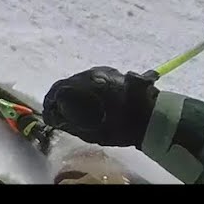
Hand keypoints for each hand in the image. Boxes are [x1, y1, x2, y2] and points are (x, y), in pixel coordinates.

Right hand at [42, 66, 158, 147]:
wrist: (154, 118)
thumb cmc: (120, 127)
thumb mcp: (91, 132)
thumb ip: (69, 123)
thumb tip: (54, 118)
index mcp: (83, 84)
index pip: (58, 88)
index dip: (50, 102)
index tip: (49, 114)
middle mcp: (92, 73)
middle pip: (70, 83)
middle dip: (64, 97)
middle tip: (63, 113)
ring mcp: (105, 72)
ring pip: (83, 80)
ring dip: (79, 93)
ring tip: (81, 109)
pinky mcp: (116, 74)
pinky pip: (96, 80)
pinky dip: (92, 90)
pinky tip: (97, 102)